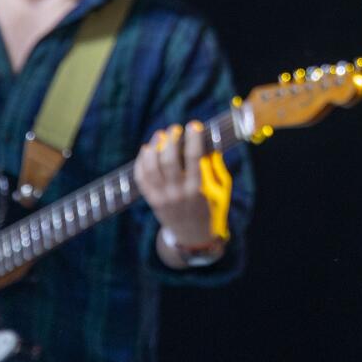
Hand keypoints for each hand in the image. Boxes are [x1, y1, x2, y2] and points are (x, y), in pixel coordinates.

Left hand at [134, 121, 229, 257]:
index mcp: (197, 190)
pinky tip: (146, 150)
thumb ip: (215, 168)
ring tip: (160, 135)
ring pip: (152, 168)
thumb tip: (208, 143)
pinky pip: (141, 179)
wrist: (192, 237)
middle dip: (171, 141)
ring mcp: (162, 198)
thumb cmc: (210, 208)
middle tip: (175, 128)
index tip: (194, 125)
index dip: (193, 139)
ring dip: (154, 148)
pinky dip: (141, 162)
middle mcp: (177, 193)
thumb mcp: (220, 190)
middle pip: (169, 161)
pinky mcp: (152, 201)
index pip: (194, 159)